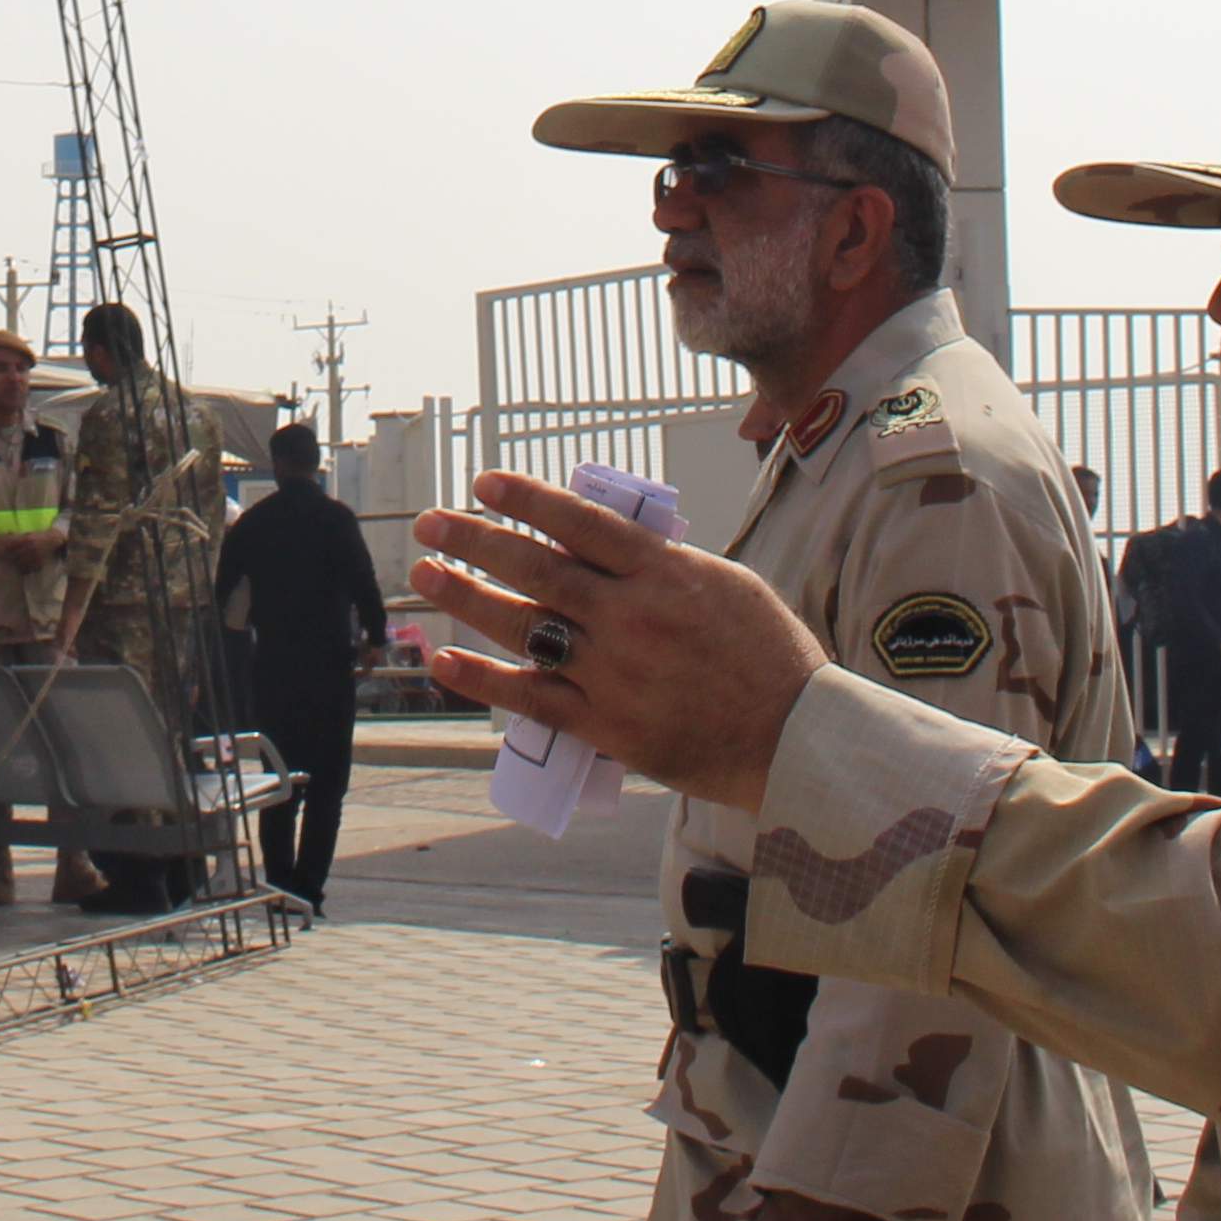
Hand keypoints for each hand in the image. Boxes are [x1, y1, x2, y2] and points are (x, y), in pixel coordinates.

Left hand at [412, 473, 826, 802]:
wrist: (795, 737)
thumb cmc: (768, 653)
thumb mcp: (725, 583)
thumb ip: (662, 562)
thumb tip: (602, 541)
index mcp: (666, 573)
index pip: (581, 523)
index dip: (527, 498)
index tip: (483, 482)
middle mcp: (633, 617)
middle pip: (537, 569)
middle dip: (475, 540)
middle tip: (430, 522)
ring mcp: (616, 673)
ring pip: (525, 627)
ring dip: (467, 597)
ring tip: (425, 573)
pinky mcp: (608, 726)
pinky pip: (533, 698)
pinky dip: (485, 679)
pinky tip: (446, 659)